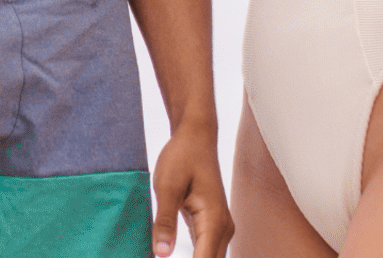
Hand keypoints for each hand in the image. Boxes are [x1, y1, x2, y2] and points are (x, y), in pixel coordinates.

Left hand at [151, 124, 233, 257]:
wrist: (195, 137)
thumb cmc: (181, 156)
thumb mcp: (166, 186)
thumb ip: (164, 221)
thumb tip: (160, 254)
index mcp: (214, 221)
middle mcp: (223, 229)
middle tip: (159, 257)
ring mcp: (219, 228)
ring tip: (163, 252)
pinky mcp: (211, 226)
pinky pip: (204, 250)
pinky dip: (193, 257)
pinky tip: (170, 251)